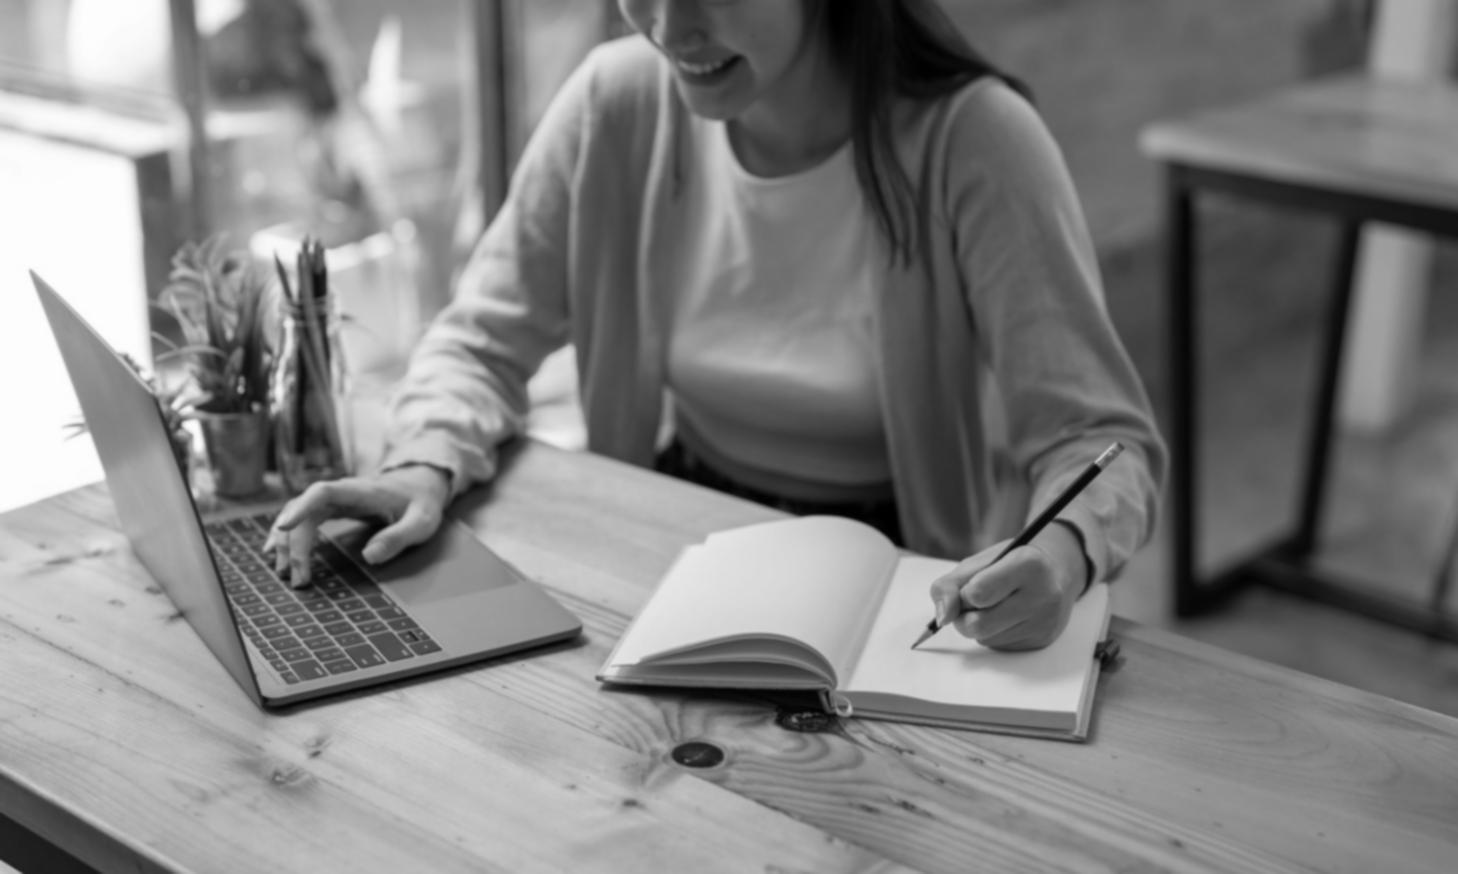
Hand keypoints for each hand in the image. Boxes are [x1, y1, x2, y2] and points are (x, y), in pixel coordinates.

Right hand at [263, 464, 451, 587]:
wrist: (420, 483)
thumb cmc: (421, 502)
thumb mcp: (421, 522)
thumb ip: (398, 537)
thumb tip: (369, 557)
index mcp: (360, 491)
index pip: (322, 493)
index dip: (301, 508)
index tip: (284, 527)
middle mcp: (341, 492)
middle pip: (304, 511)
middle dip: (295, 544)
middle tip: (298, 579)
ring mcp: (334, 499)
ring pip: (299, 515)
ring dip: (287, 542)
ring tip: (284, 572)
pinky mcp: (332, 508)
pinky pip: (303, 519)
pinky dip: (289, 535)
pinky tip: (276, 552)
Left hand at [926, 523, 1087, 649]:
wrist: (1054, 572)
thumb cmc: (1007, 564)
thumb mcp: (976, 563)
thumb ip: (949, 586)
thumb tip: (942, 618)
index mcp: (1027, 564)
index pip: (977, 593)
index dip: (965, 594)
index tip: (971, 587)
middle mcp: (1042, 594)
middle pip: (978, 624)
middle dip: (964, 616)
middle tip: (974, 602)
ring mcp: (1045, 621)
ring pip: (986, 639)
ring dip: (978, 626)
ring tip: (993, 606)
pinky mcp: (1042, 640)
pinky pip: (999, 647)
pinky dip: (993, 634)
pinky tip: (1007, 617)